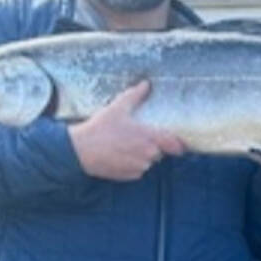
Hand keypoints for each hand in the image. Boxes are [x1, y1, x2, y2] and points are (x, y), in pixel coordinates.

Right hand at [69, 81, 185, 180]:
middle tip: (137, 137)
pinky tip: (119, 155)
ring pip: (148, 161)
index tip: (179, 143)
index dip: (178, 144)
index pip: (175, 144)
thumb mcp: (117, 107)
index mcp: (150, 137)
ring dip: (142, 155)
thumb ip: (134, 96)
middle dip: (152, 146)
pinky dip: (132, 164)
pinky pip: (138, 170)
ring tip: (125, 145)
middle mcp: (148, 154)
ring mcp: (140, 167)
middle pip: (159, 151)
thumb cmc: (100, 128)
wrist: (81, 150)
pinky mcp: (130, 176)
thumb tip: (146, 84)